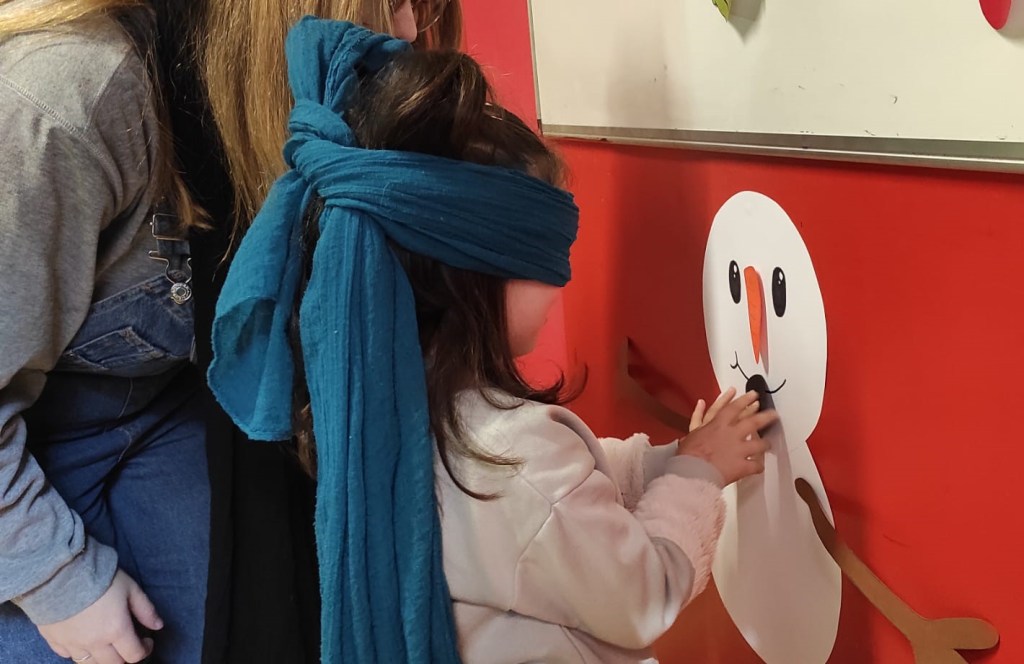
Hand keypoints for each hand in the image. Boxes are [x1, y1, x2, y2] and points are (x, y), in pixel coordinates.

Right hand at [37, 569, 162, 663]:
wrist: (59, 573)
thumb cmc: (99, 577)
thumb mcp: (130, 588)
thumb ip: (145, 609)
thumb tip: (158, 625)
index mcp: (116, 630)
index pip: (134, 655)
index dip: (144, 650)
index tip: (146, 641)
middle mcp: (95, 643)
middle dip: (124, 657)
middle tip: (127, 644)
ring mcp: (72, 644)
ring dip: (102, 658)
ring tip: (107, 644)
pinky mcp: (54, 640)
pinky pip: (67, 655)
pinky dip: (78, 652)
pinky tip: (82, 640)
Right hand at [680, 388, 776, 484]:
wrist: (692, 472)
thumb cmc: (688, 453)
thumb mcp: (693, 432)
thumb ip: (699, 419)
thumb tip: (701, 404)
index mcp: (719, 424)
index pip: (735, 407)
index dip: (746, 400)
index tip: (754, 395)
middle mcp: (732, 434)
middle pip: (754, 422)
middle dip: (766, 417)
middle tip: (774, 414)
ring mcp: (739, 450)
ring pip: (759, 444)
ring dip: (765, 444)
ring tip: (769, 444)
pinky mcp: (742, 466)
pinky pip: (756, 465)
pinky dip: (758, 466)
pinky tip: (759, 467)